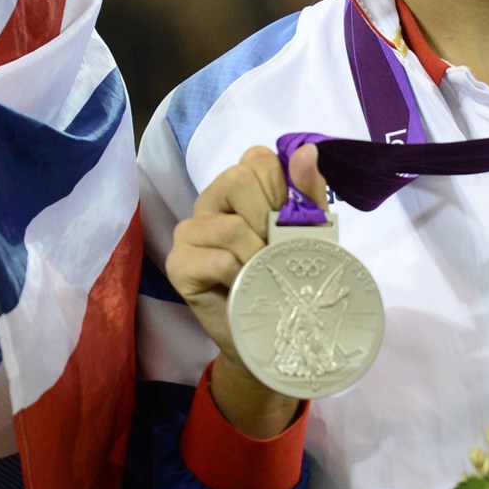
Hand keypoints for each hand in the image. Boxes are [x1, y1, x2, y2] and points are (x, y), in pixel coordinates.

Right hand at [166, 142, 328, 436]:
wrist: (271, 337)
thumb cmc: (287, 278)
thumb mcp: (309, 233)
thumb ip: (307, 193)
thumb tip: (307, 151)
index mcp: (237, 188)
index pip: (257, 158)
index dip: (283, 188)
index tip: (291, 220)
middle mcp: (208, 202)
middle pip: (239, 179)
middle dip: (270, 219)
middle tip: (275, 249)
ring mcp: (188, 232)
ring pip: (232, 226)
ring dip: (259, 256)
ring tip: (262, 274)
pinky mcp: (178, 265)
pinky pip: (219, 260)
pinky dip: (242, 277)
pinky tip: (244, 288)